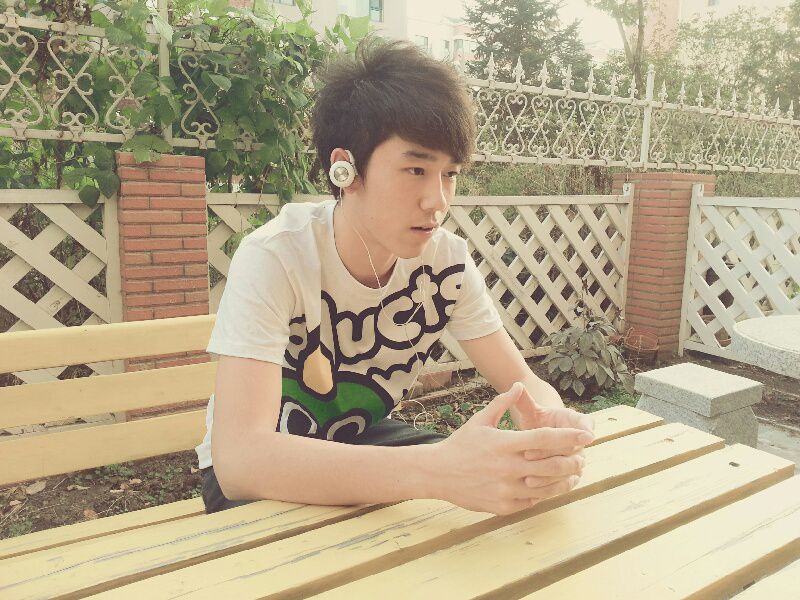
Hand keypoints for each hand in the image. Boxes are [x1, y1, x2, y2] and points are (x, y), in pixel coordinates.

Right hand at [433, 383, 590, 515]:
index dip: (569, 437)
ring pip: (547, 487)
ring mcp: (506, 489)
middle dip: (573, 461)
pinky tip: (549, 486)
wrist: (437, 473)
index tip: (586, 435)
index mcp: (504, 443)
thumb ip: (502, 403)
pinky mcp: (503, 506)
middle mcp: (507, 467)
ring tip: (573, 475)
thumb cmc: (460, 444)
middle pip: (553, 466)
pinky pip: (532, 501)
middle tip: (582, 458)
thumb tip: (518, 385)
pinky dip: (544, 493)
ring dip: (564, 481)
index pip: (545, 439)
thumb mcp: (480, 420)